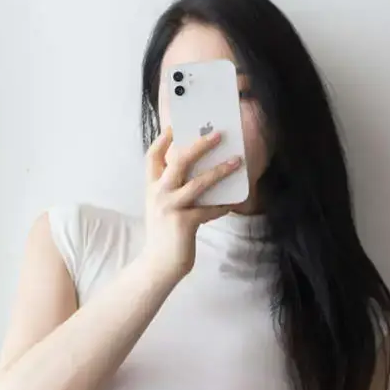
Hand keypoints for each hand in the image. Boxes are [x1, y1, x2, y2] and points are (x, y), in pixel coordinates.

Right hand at [142, 122, 243, 280]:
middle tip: (217, 134)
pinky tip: (233, 203)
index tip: (175, 125)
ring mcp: (170, 208)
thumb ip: (174, 187)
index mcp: (152, 187)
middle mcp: (159, 194)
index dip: (163, 139)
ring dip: (220, 171)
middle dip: (198, 145)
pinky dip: (222, 206)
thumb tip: (201, 169)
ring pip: (197, 183)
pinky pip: (208, 210)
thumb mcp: (163, 205)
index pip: (152, 156)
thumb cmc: (166, 232)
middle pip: (178, 161)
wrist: (159, 263)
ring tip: (237, 161)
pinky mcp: (184, 223)